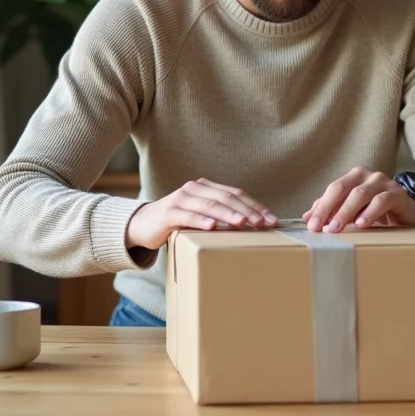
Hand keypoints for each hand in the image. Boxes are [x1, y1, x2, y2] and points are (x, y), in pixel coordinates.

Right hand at [125, 178, 277, 249]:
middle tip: (263, 223)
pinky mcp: (168, 213)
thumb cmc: (178, 222)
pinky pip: (187, 216)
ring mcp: (180, 199)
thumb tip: (253, 227)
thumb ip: (221, 216)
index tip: (271, 219)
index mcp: (206, 187)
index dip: (255, 205)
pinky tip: (212, 227)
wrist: (142, 225)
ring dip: (229, 215)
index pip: (236, 194)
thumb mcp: (201, 216)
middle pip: (226, 197)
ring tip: (244, 224)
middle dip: (247, 210)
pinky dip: (201, 220)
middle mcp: (194, 189)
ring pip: (210, 205)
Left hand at [302, 167, 414, 232]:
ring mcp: (382, 182)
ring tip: (337, 227)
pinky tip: (362, 224)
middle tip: (323, 228)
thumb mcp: (352, 209)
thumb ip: (331, 210)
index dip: (321, 207)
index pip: (333, 190)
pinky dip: (370, 212)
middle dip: (330, 209)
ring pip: (361, 194)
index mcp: (353, 177)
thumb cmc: (375, 209)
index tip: (311, 225)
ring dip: (347, 212)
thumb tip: (307, 218)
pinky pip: (381, 201)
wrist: (406, 209)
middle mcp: (367, 175)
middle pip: (343, 189)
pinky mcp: (397, 193)